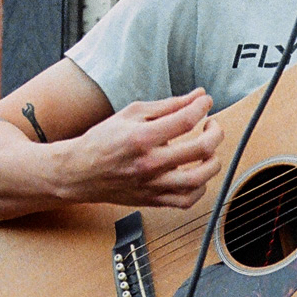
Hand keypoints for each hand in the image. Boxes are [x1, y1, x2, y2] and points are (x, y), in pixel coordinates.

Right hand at [65, 91, 225, 208]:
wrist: (80, 172)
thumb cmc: (103, 141)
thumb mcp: (131, 113)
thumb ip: (167, 106)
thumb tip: (197, 96)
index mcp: (142, 138)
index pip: (186, 120)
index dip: (202, 107)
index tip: (205, 102)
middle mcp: (150, 163)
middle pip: (201, 149)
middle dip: (215, 132)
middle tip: (211, 125)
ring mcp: (153, 185)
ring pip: (200, 178)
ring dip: (213, 161)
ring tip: (208, 151)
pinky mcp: (154, 200)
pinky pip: (188, 200)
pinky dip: (200, 187)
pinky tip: (196, 173)